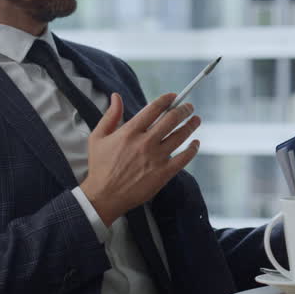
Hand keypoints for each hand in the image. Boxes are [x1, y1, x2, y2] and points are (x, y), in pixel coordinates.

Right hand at [81, 93, 200, 225]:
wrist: (104, 196)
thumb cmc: (100, 166)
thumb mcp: (98, 137)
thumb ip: (110, 115)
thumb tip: (116, 96)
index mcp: (129, 132)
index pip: (154, 109)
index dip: (166, 99)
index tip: (173, 96)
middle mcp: (145, 143)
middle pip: (171, 119)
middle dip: (183, 109)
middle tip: (189, 107)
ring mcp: (156, 158)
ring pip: (180, 136)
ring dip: (191, 125)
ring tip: (196, 120)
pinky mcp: (163, 173)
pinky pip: (184, 158)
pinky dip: (192, 149)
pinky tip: (195, 143)